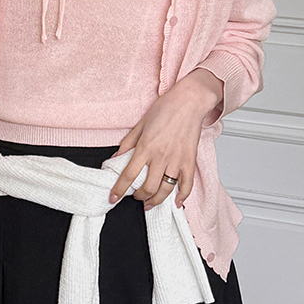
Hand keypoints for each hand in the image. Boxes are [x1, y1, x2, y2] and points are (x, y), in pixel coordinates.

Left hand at [107, 72, 220, 210]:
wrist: (189, 101)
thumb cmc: (166, 108)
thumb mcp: (141, 124)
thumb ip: (128, 143)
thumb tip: (116, 158)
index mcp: (146, 147)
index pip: (128, 175)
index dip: (119, 189)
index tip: (113, 197)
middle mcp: (161, 157)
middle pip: (147, 188)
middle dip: (139, 197)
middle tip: (135, 196)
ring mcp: (177, 160)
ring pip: (165, 190)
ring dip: (156, 200)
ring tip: (150, 202)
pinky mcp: (189, 161)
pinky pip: (187, 185)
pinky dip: (182, 197)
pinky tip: (176, 202)